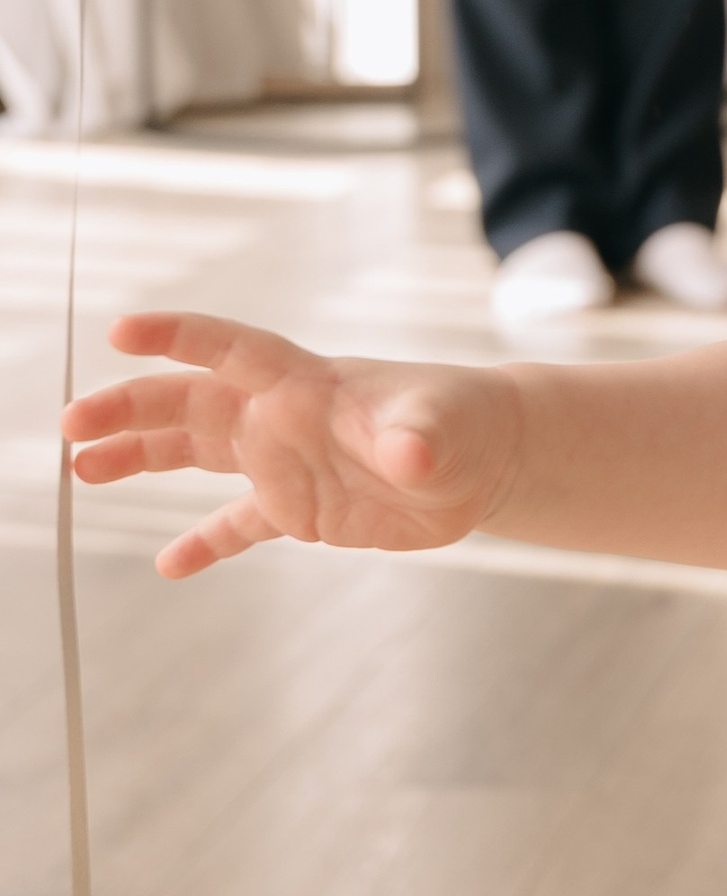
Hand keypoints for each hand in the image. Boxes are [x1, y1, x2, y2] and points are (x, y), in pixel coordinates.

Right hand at [60, 313, 526, 580]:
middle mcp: (283, 416)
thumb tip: (410, 453)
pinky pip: (240, 524)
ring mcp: (287, 461)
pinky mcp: (303, 508)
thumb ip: (419, 436)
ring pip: (197, 453)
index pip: (232, 350)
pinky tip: (168, 564)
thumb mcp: (443, 428)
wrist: (485, 457)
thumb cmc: (465, 424)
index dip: (180, 338)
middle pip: (191, 402)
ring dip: (141, 458)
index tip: (121, 331)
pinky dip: (205, 541)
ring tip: (81, 470)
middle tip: (71, 424)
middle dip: (130, 408)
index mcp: (307, 383)